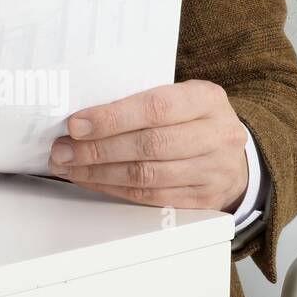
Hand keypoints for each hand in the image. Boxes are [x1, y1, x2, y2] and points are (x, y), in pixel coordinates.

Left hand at [48, 80, 249, 212]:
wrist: (233, 155)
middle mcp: (217, 135)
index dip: (111, 118)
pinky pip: (151, 197)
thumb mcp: (180, 96)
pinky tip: (91, 180)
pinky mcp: (204, 199)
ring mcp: (214, 170)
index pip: (155, 107)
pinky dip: (114, 188)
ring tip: (69, 166)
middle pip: (149, 145)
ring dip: (100, 172)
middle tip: (62, 150)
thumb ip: (139, 100)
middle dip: (97, 149)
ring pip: (147, 175)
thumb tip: (82, 115)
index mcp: (207, 99)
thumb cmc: (192, 119)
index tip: (75, 124)